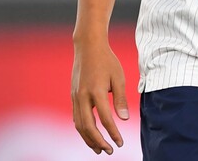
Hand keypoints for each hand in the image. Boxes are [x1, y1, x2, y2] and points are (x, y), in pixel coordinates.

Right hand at [72, 39, 128, 154]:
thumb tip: (124, 119)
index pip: (105, 119)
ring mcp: (75, 97)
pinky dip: (83, 129)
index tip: (121, 142)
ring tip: (99, 149)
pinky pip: (76, 117)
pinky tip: (91, 135)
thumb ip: (121, 99)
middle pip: (88, 127)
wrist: (88, 47)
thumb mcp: (118, 77)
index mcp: (96, 91)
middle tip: (110, 151)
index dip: (113, 133)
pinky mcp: (73, 96)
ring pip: (79, 125)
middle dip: (98, 142)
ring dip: (89, 139)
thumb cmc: (107, 61)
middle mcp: (82, 96)